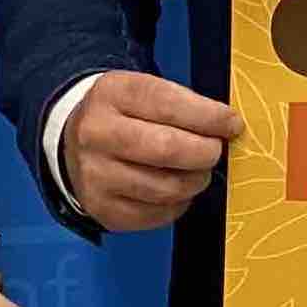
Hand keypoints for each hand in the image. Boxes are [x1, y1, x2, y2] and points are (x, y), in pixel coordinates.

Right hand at [65, 71, 240, 231]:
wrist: (74, 143)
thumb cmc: (124, 115)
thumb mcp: (144, 92)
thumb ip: (184, 104)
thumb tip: (228, 127)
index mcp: (112, 94)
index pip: (168, 104)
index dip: (209, 117)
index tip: (232, 124)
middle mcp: (97, 134)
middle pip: (168, 149)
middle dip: (205, 152)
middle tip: (214, 151)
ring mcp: (95, 175)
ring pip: (168, 188)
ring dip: (195, 181)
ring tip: (196, 171)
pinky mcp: (102, 208)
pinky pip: (158, 214)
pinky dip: (179, 204)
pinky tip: (175, 189)